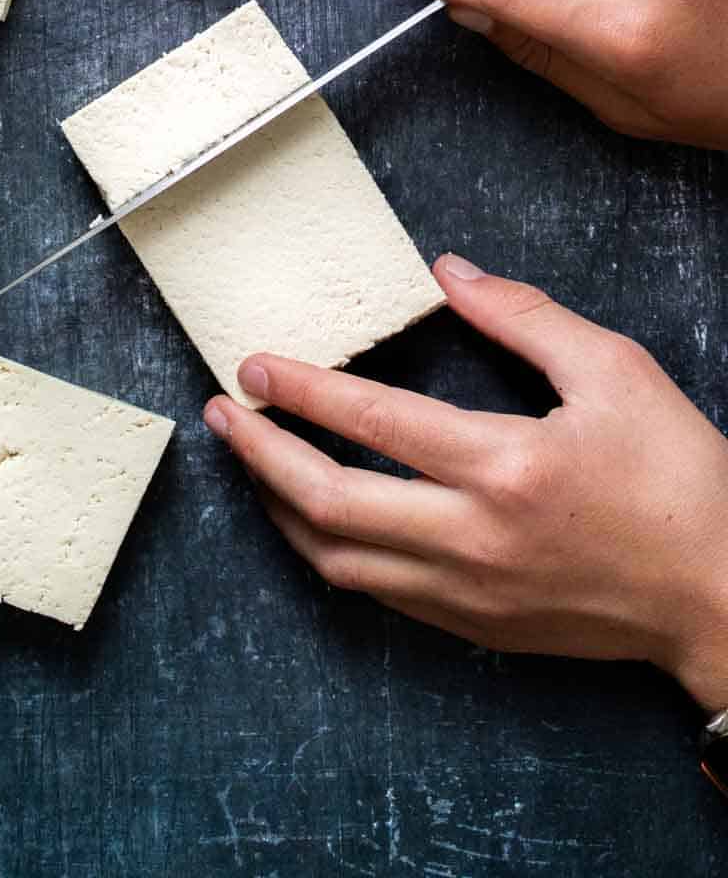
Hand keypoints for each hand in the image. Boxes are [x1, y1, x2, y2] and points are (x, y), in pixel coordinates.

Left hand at [204, 255, 727, 708]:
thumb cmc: (677, 480)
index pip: (371, 421)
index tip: (252, 364)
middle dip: (261, 453)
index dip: (300, 390)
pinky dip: (328, 552)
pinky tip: (314, 519)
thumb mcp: (615, 372)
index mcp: (505, 466)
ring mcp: (469, 593)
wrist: (722, 596)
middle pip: (330, 501)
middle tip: (223, 413)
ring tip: (250, 462)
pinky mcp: (475, 627)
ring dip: (280, 508)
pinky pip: (375, 593)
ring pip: (338, 559)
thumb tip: (449, 273)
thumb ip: (524, 317)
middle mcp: (474, 538)